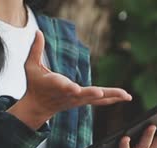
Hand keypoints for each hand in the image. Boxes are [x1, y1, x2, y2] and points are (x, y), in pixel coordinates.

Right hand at [8, 31, 131, 129]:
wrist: (37, 107)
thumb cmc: (35, 85)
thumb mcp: (30, 67)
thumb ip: (35, 50)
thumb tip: (38, 32)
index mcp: (55, 86)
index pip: (62, 86)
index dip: (69, 88)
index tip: (74, 89)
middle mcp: (68, 95)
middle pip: (83, 94)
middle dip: (92, 93)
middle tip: (100, 93)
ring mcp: (76, 100)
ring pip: (95, 98)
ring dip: (111, 96)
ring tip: (126, 95)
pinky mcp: (82, 101)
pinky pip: (99, 101)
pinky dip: (112, 98)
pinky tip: (125, 97)